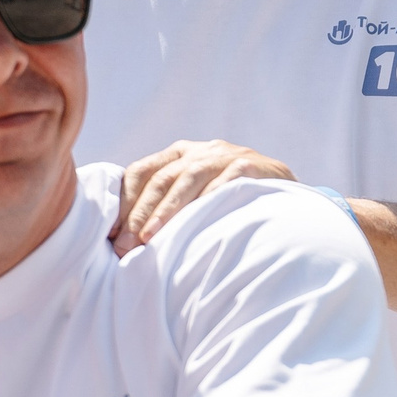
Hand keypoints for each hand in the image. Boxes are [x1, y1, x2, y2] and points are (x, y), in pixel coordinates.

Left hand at [115, 140, 295, 254]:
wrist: (285, 197)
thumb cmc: (231, 205)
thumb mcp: (196, 199)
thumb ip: (166, 209)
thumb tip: (122, 243)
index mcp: (179, 155)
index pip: (141, 171)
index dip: (124, 202)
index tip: (110, 233)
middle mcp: (200, 151)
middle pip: (161, 177)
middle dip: (140, 213)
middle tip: (125, 245)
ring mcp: (227, 156)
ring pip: (189, 177)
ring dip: (167, 209)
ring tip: (151, 238)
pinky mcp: (252, 166)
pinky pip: (227, 180)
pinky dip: (209, 199)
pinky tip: (197, 221)